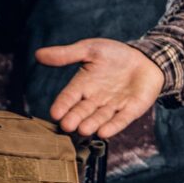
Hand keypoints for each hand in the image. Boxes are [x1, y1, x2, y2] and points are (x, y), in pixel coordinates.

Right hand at [35, 38, 164, 137]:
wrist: (145, 58)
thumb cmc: (116, 55)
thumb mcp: (90, 50)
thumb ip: (67, 54)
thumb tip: (38, 55)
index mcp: (83, 85)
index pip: (69, 97)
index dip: (62, 105)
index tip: (54, 113)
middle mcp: (96, 99)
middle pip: (82, 111)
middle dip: (75, 118)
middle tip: (66, 126)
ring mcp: (113, 106)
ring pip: (100, 118)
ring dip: (92, 124)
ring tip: (83, 130)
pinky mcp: (131, 110)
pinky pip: (121, 120)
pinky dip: (113, 126)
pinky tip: (104, 133)